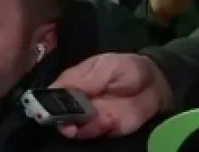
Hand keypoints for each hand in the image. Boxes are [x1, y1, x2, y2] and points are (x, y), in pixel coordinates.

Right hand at [49, 53, 171, 139]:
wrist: (156, 84)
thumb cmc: (127, 69)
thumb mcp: (106, 66)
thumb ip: (86, 79)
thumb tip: (59, 88)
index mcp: (72, 82)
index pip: (53, 92)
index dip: (46, 100)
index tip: (42, 106)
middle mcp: (76, 101)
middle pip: (58, 112)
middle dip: (57, 118)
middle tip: (61, 121)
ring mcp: (89, 116)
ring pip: (72, 126)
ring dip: (73, 128)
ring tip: (75, 127)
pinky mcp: (104, 129)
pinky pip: (92, 133)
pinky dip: (94, 130)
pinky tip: (101, 123)